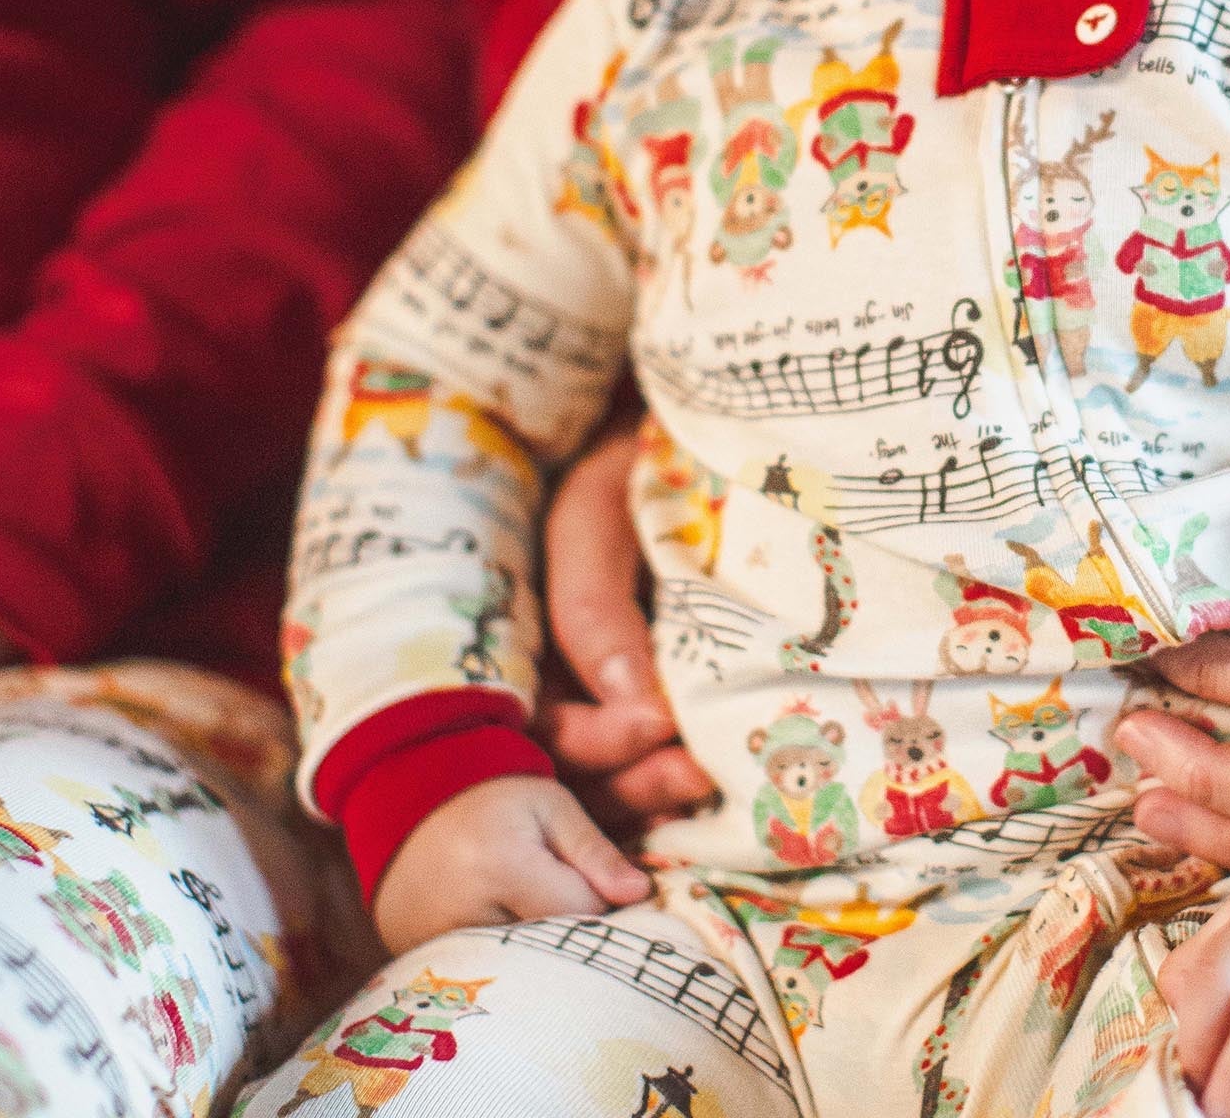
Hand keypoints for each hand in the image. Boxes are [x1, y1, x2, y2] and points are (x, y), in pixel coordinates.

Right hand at [372, 774, 652, 955]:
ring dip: (536, 947)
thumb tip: (640, 894)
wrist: (409, 804)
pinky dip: (501, 960)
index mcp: (504, 866)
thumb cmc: (493, 799)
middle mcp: (467, 913)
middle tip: (560, 893)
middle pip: (552, 948)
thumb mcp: (551, 807)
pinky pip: (481, 976)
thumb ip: (595, 851)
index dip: (600, 899)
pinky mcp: (421, 960)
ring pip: (519, 968)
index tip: (596, 881)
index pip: (582, 912)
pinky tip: (498, 923)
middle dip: (570, 930)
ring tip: (525, 904)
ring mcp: (437, 945)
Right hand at [539, 420, 715, 838]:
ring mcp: (595, 696)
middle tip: (695, 771)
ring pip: (606, 780)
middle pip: (570, 770)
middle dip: (629, 781)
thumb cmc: (622, 465)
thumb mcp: (596, 515)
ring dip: (654, 790)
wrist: (675, 439)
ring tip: (710, 777)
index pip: (535, 726)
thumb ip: (594, 606)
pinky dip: (673, 778)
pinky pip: (645, 760)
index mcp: (514, 640)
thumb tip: (637, 710)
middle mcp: (546, 682)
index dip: (592, 741)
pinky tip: (716, 775)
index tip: (657, 722)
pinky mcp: (647, 696)